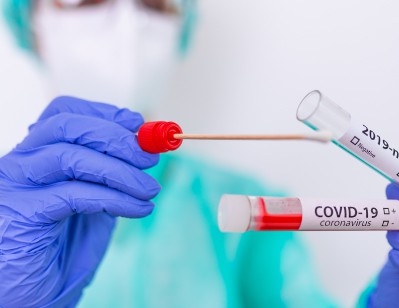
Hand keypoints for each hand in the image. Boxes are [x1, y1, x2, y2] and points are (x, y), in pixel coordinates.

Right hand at [0, 97, 159, 306]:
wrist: (35, 295)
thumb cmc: (62, 248)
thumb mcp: (94, 200)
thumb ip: (111, 173)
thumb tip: (147, 147)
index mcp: (36, 154)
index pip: (64, 113)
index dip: (106, 114)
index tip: (140, 125)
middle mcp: (20, 163)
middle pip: (66, 127)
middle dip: (116, 138)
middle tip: (150, 159)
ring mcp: (15, 187)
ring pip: (69, 156)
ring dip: (120, 170)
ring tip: (149, 189)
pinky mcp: (22, 214)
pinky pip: (73, 194)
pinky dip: (114, 198)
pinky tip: (138, 209)